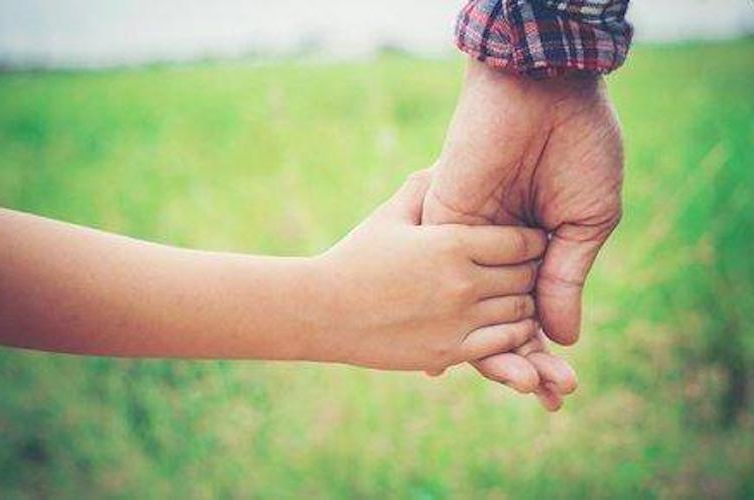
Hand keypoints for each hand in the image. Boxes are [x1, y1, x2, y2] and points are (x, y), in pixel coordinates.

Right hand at [307, 170, 547, 372]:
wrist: (322, 311)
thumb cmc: (355, 258)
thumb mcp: (389, 216)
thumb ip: (422, 188)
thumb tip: (444, 163)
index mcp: (451, 243)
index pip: (522, 241)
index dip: (534, 241)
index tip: (533, 242)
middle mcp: (462, 281)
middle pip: (527, 276)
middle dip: (533, 272)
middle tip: (532, 271)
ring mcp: (457, 320)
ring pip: (522, 312)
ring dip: (527, 304)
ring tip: (521, 297)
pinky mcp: (448, 352)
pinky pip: (503, 343)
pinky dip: (515, 334)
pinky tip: (508, 326)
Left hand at [423, 62, 623, 408]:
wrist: (542, 92)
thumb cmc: (577, 148)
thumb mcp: (585, 220)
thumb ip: (565, 277)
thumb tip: (562, 338)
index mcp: (535, 246)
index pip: (534, 310)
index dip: (546, 349)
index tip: (559, 388)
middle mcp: (497, 250)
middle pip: (502, 319)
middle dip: (526, 360)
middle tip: (550, 399)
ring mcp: (467, 241)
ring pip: (471, 310)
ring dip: (492, 352)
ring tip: (522, 391)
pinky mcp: (441, 225)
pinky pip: (441, 280)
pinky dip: (447, 319)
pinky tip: (449, 363)